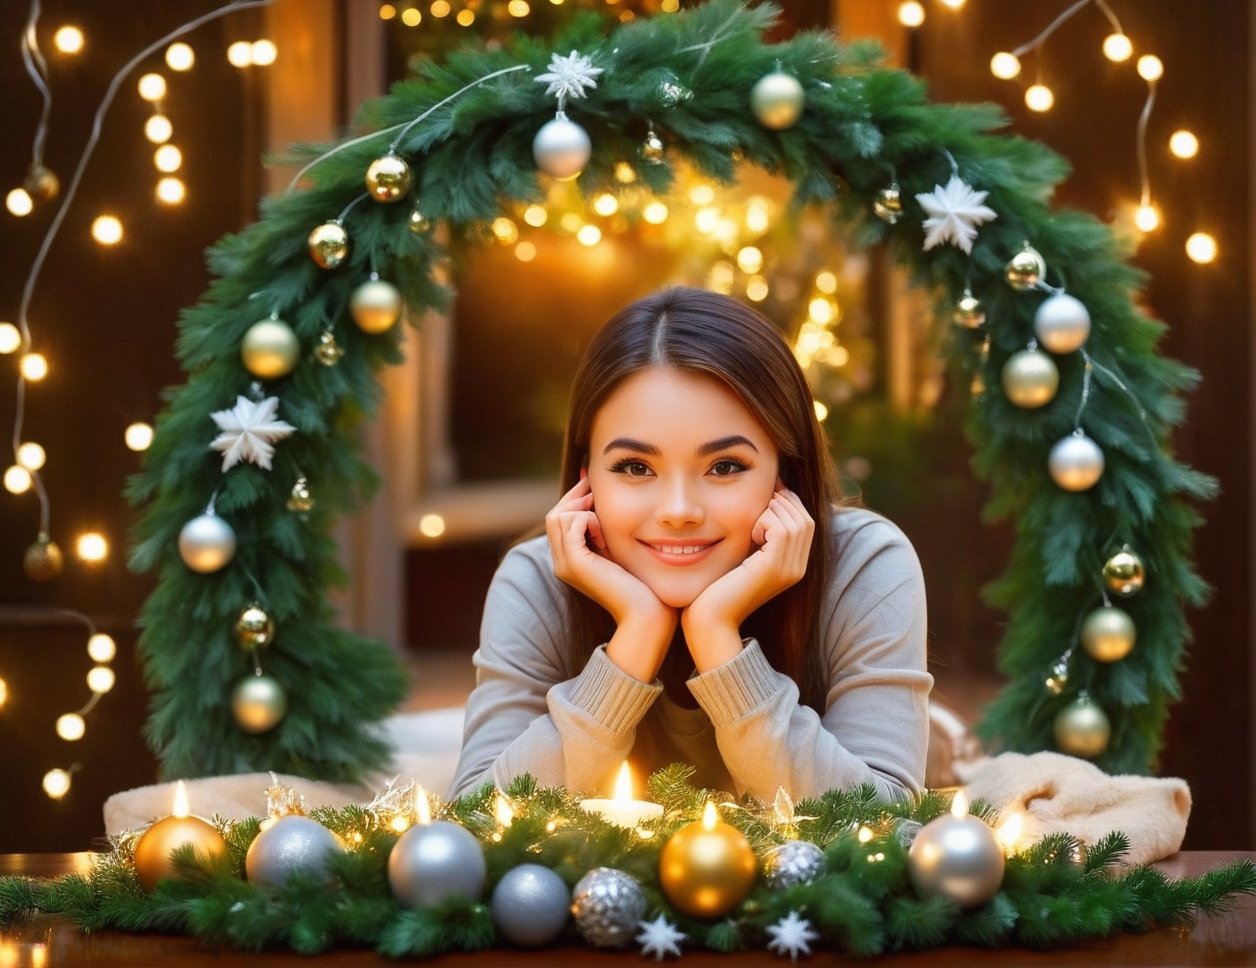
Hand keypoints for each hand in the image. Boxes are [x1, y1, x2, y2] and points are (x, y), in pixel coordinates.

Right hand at [545, 478, 675, 679]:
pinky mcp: (575, 563)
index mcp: (569, 560)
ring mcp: (565, 564)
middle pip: (555, 514)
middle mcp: (561, 563)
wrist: (645, 614)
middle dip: (578, 499)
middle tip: (599, 497)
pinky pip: (572, 522)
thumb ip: (605, 530)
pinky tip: (606, 534)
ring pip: (559, 515)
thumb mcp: (619, 550)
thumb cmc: (641, 584)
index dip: (575, 499)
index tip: (594, 485)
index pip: (559, 519)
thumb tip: (600, 497)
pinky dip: (589, 519)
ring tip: (606, 526)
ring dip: (584, 511)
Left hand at [681, 482, 813, 668]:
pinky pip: (781, 530)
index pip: (806, 524)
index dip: (790, 503)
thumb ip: (757, 538)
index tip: (771, 491)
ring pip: (795, 522)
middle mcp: (797, 570)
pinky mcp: (773, 568)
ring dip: (773, 512)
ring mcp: (788, 570)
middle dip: (785, 502)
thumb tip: (761, 506)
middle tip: (763, 497)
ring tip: (753, 522)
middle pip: (806, 521)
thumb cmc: (718, 589)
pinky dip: (767, 522)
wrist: (711, 620)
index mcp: (793, 567)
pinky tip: (750, 533)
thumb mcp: (743, 558)